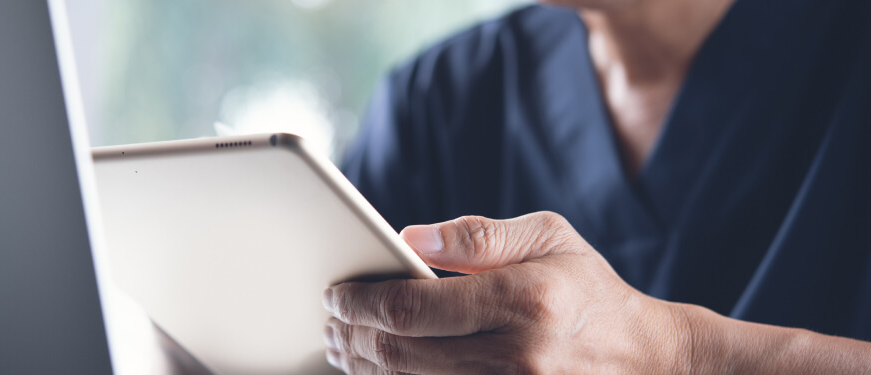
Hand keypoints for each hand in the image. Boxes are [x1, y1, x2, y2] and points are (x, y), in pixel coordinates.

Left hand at [322, 212, 689, 373]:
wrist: (646, 358)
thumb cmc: (588, 290)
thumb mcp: (548, 238)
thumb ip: (476, 237)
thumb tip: (408, 239)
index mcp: (520, 301)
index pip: (412, 308)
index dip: (360, 303)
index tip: (334, 295)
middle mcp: (516, 357)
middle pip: (400, 355)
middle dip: (351, 338)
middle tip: (330, 323)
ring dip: (364, 370)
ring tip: (344, 349)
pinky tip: (382, 374)